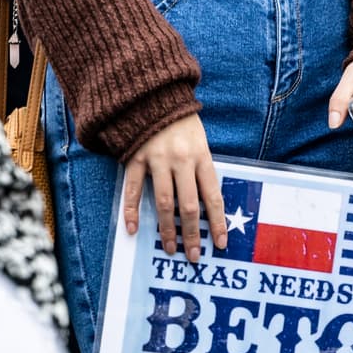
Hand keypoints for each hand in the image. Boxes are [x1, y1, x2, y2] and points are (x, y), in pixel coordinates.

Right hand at [122, 114, 227, 261]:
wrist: (153, 96)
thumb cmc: (182, 124)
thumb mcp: (201, 143)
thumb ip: (202, 170)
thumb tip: (206, 206)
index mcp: (201, 156)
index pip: (213, 196)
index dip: (217, 222)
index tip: (220, 243)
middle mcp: (181, 160)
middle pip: (188, 205)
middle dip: (192, 234)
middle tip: (194, 256)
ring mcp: (157, 160)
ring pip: (163, 202)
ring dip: (167, 229)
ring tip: (170, 249)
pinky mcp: (136, 158)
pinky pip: (133, 189)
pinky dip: (132, 211)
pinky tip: (133, 229)